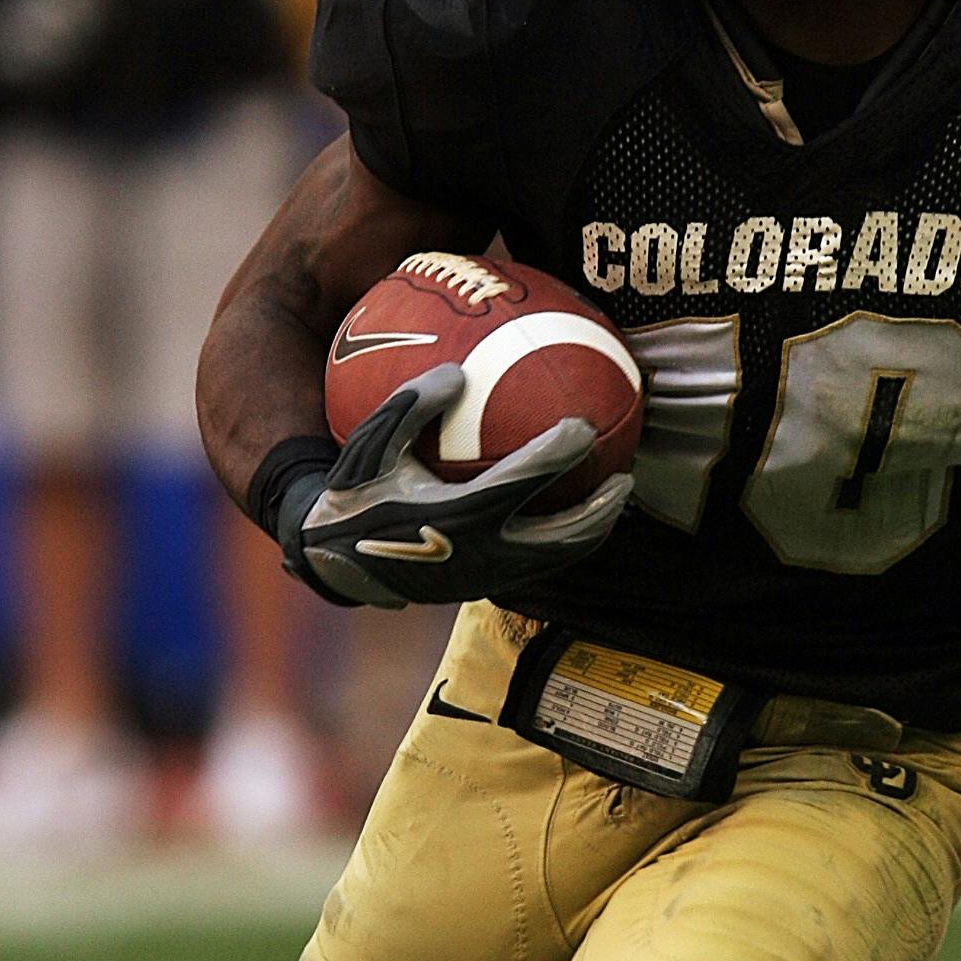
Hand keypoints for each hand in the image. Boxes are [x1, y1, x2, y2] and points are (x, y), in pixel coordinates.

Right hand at [278, 363, 631, 609]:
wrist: (336, 560)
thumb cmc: (356, 492)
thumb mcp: (369, 445)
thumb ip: (409, 407)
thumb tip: (456, 373)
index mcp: (455, 516)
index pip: (521, 484)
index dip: (557, 455)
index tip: (584, 427)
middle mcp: (480, 553)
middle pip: (560, 538)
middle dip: (600, 510)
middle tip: (625, 477)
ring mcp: (487, 576)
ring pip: (556, 558)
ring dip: (591, 530)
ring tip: (615, 499)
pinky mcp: (486, 587)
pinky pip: (539, 563)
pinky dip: (564, 540)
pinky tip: (574, 511)